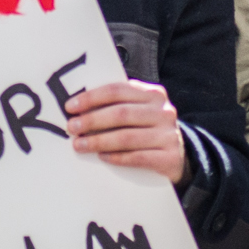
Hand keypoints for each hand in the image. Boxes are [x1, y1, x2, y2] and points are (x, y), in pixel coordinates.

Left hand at [64, 81, 188, 184]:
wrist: (178, 155)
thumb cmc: (148, 128)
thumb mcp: (139, 110)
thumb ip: (117, 104)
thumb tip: (78, 106)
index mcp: (153, 94)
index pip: (117, 90)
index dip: (92, 98)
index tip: (70, 107)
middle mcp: (164, 111)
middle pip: (121, 113)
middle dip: (92, 120)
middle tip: (72, 128)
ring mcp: (169, 135)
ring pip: (127, 137)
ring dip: (99, 141)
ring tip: (79, 145)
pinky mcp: (171, 158)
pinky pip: (138, 157)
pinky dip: (117, 157)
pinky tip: (102, 157)